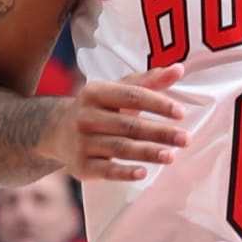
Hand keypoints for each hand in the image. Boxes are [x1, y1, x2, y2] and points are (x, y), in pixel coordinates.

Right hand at [44, 66, 189, 183]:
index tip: (181, 113)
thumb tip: (179, 68)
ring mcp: (82, 142)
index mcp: (95, 93)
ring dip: (148, 153)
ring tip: (172, 156)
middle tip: (185, 139)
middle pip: (129, 125)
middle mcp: (86, 117)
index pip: (131, 96)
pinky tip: (143, 173)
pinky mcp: (81, 166)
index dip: (157, 104)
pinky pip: (106, 171)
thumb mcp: (117, 90)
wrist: (56, 131)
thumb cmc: (99, 108)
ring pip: (120, 148)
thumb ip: (148, 81)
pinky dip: (124, 172)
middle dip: (159, 132)